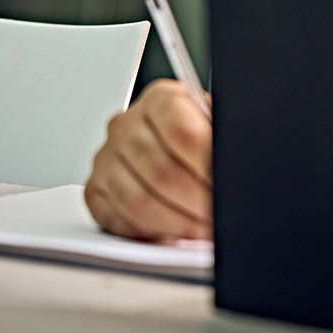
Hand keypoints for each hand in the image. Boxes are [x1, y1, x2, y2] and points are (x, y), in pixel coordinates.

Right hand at [85, 79, 212, 240]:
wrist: (180, 147)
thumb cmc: (203, 136)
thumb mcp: (220, 124)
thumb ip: (223, 138)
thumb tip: (235, 163)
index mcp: (162, 100)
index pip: (183, 133)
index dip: (208, 166)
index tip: (227, 185)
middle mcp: (127, 126)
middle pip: (162, 172)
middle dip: (198, 201)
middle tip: (221, 214)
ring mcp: (106, 159)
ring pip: (139, 202)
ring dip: (179, 223)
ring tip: (205, 228)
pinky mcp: (96, 191)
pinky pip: (121, 220)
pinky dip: (154, 232)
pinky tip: (179, 231)